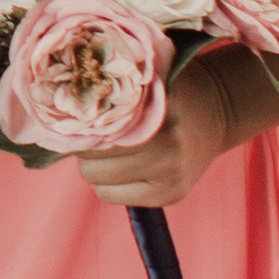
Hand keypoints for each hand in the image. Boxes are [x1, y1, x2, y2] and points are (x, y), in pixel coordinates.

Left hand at [75, 51, 243, 208]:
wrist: (217, 111)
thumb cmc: (169, 91)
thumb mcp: (145, 80)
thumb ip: (113, 87)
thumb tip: (61, 96)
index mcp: (157, 112)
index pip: (94, 131)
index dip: (78, 126)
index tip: (75, 119)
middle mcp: (168, 146)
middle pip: (91, 160)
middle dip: (85, 148)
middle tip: (93, 136)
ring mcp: (171, 174)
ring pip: (98, 181)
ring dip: (95, 168)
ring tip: (107, 152)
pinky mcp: (172, 195)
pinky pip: (111, 197)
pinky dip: (108, 185)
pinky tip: (122, 168)